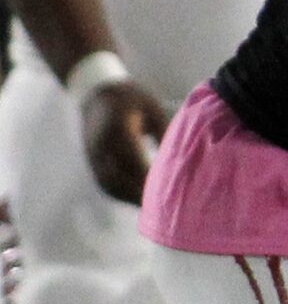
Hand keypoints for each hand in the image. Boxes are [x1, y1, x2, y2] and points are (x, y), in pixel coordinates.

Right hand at [80, 81, 166, 203]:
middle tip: (165, 207)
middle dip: (141, 194)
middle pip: (120, 178)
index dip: (149, 177)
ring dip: (131, 199)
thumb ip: (163, 132)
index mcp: (117, 129)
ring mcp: (93, 156)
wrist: (95, 93)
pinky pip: (105, 184)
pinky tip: (138, 201)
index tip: (168, 190)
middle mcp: (101, 146)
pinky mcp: (92, 162)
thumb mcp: (151, 108)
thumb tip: (178, 157)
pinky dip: (122, 196)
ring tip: (154, 210)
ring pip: (111, 186)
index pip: (133, 159)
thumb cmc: (130, 98)